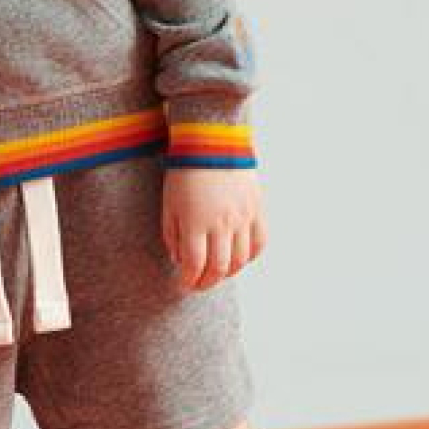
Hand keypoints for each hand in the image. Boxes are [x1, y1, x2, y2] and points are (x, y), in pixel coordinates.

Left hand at [162, 168, 266, 290]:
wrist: (212, 143)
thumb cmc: (184, 174)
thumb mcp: (169, 205)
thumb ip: (173, 236)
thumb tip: (181, 261)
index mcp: (196, 222)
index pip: (194, 265)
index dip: (189, 280)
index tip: (184, 285)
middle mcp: (222, 224)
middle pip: (219, 268)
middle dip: (207, 282)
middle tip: (199, 285)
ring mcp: (243, 218)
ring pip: (240, 260)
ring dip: (228, 273)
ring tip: (217, 274)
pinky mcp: (257, 210)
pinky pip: (259, 243)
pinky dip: (249, 257)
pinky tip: (238, 259)